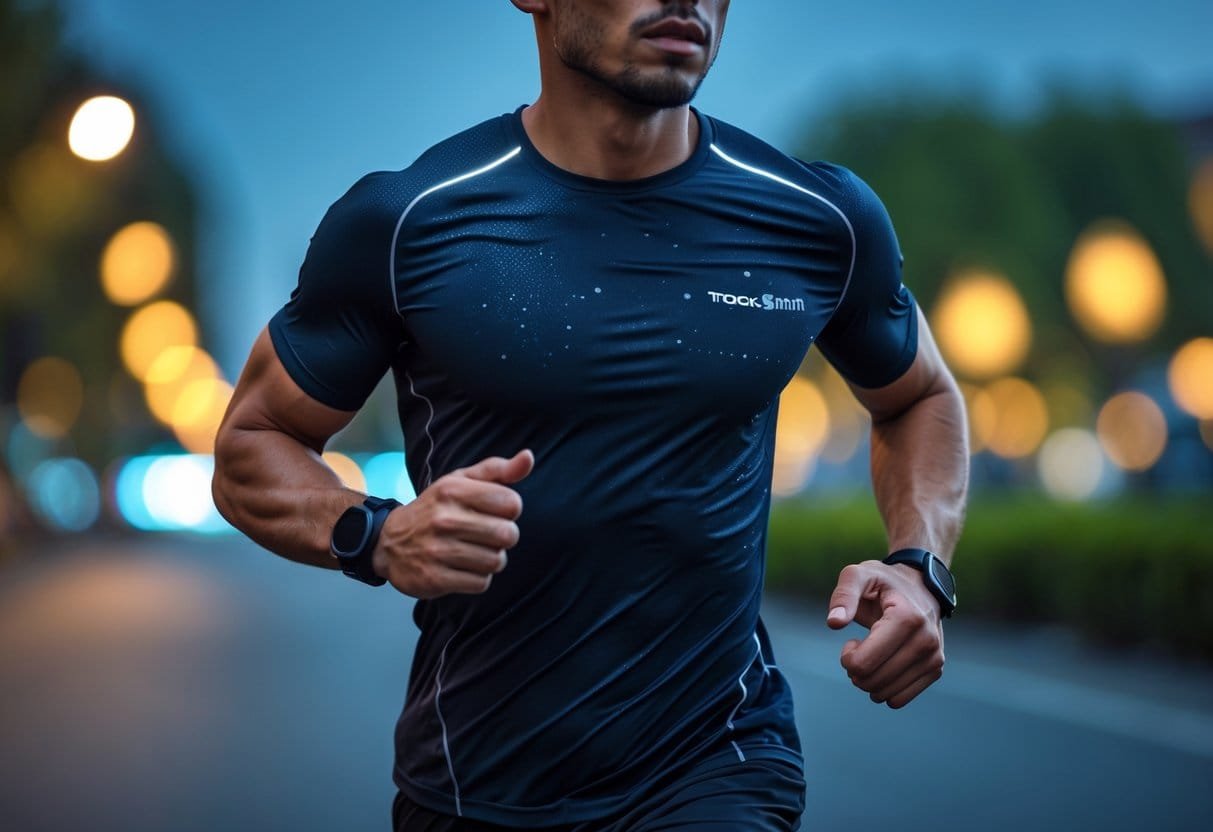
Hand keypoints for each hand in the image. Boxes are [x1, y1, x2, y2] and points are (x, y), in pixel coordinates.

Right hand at [373, 449, 533, 598]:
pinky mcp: (434, 578)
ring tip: (473, 551)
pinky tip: (462, 568)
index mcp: (453, 490)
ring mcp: (437, 550)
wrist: (389, 541)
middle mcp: (444, 519)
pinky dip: (477, 578)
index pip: (511, 503)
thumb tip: (528, 457)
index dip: (509, 510)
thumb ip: (498, 470)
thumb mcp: (461, 482)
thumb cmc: (436, 508)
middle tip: (485, 535)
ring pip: (496, 561)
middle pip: (508, 535)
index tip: (494, 511)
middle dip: (503, 538)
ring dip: (490, 559)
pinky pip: (481, 583)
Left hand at [826, 560, 944, 707]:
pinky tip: (885, 667)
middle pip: (873, 681)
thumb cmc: (883, 581)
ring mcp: (934, 657)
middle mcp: (926, 641)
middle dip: (855, 670)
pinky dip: (884, 689)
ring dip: (868, 680)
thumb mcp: (859, 575)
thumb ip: (844, 595)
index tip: (852, 641)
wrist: (920, 586)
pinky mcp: (935, 669)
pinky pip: (899, 700)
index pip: (864, 663)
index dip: (848, 658)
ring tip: (873, 655)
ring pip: (886, 695)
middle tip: (859, 648)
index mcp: (906, 618)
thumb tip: (834, 623)